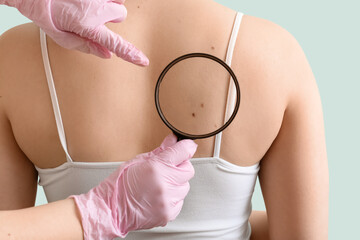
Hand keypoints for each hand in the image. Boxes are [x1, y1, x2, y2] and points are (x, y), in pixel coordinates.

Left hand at [1, 0, 148, 65]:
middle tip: (96, 18)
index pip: (116, 45)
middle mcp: (96, 9)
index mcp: (88, 27)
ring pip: (118, 2)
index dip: (131, 55)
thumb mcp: (62, 38)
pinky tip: (94, 1)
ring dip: (109, 6)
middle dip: (112, 18)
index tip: (143, 61)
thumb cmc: (46, 14)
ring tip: (92, 6)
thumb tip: (106, 55)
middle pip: (121, 16)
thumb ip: (87, 47)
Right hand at [68, 134, 196, 238]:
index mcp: (156, 168)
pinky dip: (172, 197)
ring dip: (176, 183)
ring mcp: (167, 201)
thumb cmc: (120, 184)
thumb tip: (173, 140)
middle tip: (166, 168)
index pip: (184, 152)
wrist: (111, 210)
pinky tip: (158, 195)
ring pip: (185, 186)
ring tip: (159, 185)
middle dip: (180, 166)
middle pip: (188, 169)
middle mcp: (164, 185)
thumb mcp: (139, 161)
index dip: (186, 147)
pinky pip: (180, 201)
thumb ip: (161, 151)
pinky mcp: (169, 214)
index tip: (186, 146)